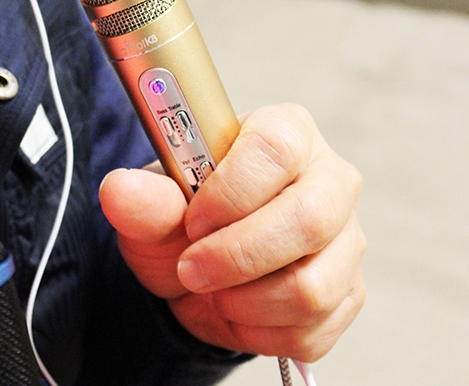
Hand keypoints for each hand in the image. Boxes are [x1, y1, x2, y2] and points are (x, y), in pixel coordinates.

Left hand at [99, 103, 365, 361]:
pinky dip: (260, 334)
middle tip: (191, 269)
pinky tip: (239, 311)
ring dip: (245, 303)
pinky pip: (313, 330)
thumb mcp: (157, 206)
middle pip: (309, 220)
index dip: (229, 193)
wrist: (204, 266)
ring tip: (214, 292)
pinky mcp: (349, 292)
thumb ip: (144, 199)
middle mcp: (331, 181)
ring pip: (313, 287)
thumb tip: (120, 191)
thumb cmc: (189, 218)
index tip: (192, 222)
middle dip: (237, 258)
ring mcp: (347, 240)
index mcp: (288, 134)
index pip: (276, 150)